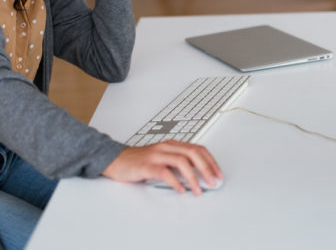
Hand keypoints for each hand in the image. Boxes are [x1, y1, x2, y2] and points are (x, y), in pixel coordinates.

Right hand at [101, 140, 222, 195]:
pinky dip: (176, 182)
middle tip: (213, 182)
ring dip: (194, 178)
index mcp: (172, 144)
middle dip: (207, 168)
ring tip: (199, 190)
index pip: (198, 149)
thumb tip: (199, 178)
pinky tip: (181, 190)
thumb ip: (178, 165)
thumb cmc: (140, 161)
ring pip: (182, 162)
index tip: (218, 174)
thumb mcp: (163, 159)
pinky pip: (165, 173)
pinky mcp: (147, 166)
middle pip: (193, 153)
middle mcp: (166, 147)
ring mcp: (156, 155)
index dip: (211, 161)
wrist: (116, 160)